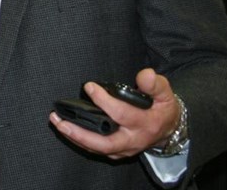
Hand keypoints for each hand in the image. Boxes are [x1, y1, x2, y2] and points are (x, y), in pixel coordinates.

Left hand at [49, 68, 179, 159]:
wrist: (169, 128)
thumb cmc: (163, 109)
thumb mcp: (165, 94)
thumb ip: (155, 84)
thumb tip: (145, 75)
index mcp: (145, 123)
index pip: (122, 114)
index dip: (104, 100)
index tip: (89, 87)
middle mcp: (133, 139)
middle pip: (105, 143)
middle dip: (81, 134)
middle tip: (60, 121)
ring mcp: (125, 148)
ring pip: (98, 149)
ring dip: (76, 137)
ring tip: (57, 123)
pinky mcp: (118, 151)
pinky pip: (97, 149)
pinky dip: (80, 141)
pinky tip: (67, 130)